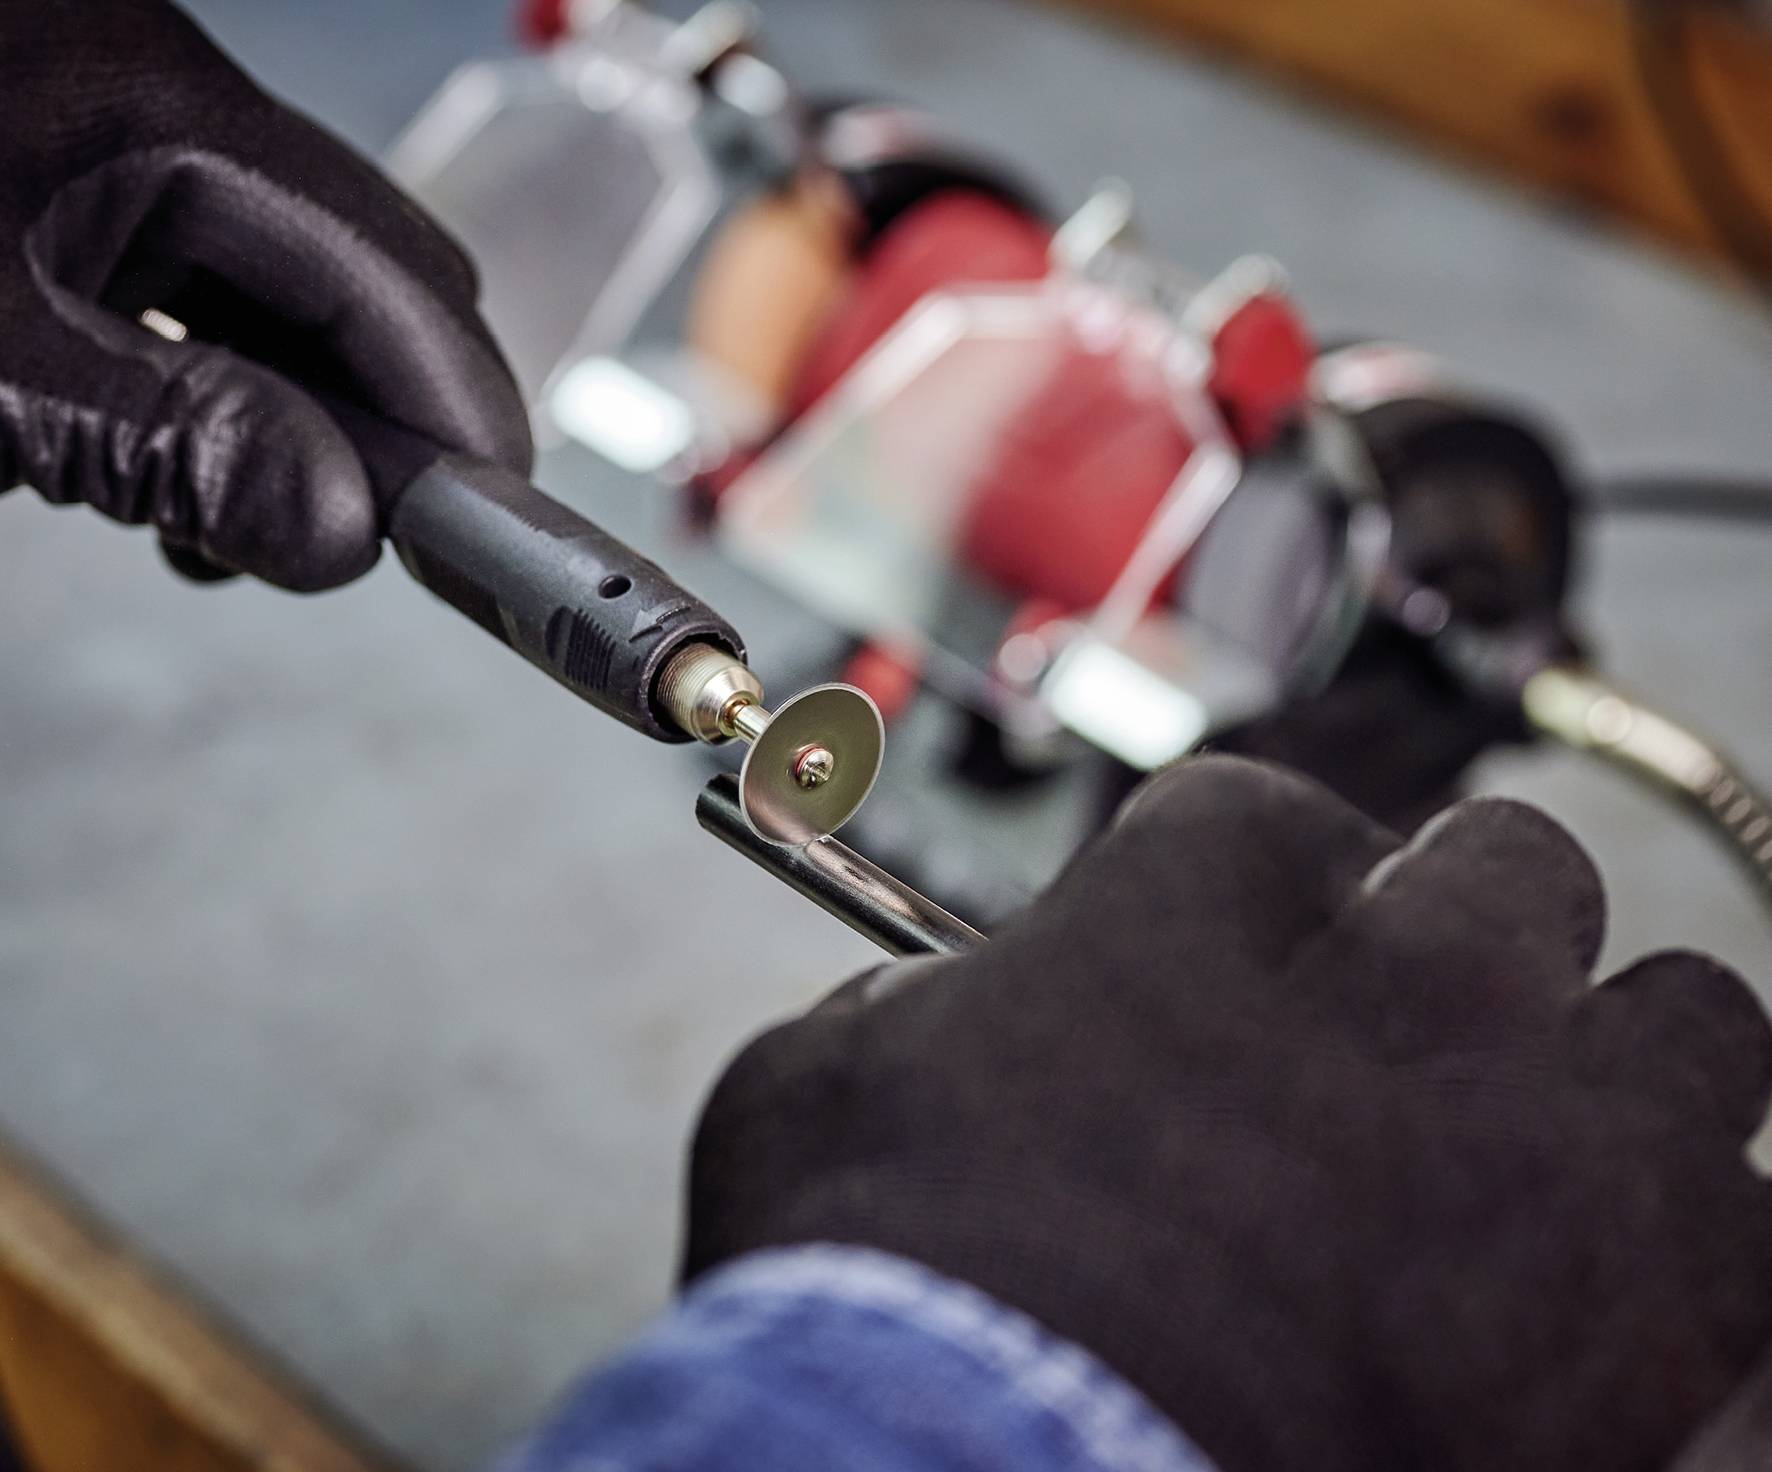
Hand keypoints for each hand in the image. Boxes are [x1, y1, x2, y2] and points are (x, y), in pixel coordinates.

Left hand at [0, 0, 530, 590]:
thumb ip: (171, 439)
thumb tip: (342, 532)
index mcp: (166, 110)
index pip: (395, 274)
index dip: (461, 411)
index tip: (487, 536)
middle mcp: (166, 109)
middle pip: (367, 276)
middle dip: (389, 419)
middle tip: (363, 546)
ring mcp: (119, 144)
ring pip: (286, 293)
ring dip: (305, 417)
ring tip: (242, 531)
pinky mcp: (69, 188)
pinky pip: (200, 293)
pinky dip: (219, 390)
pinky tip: (169, 471)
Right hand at [686, 756, 1771, 1471]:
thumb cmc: (881, 1304)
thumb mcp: (808, 1103)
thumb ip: (899, 1020)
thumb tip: (929, 1027)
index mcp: (1191, 906)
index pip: (1271, 819)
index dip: (1266, 890)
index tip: (1263, 950)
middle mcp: (1395, 988)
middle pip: (1513, 869)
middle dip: (1466, 933)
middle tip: (1419, 1029)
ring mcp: (1545, 1153)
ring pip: (1694, 1027)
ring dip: (1627, 1083)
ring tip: (1552, 1166)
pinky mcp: (1650, 1343)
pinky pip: (1763, 1254)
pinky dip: (1705, 1277)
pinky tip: (1627, 1321)